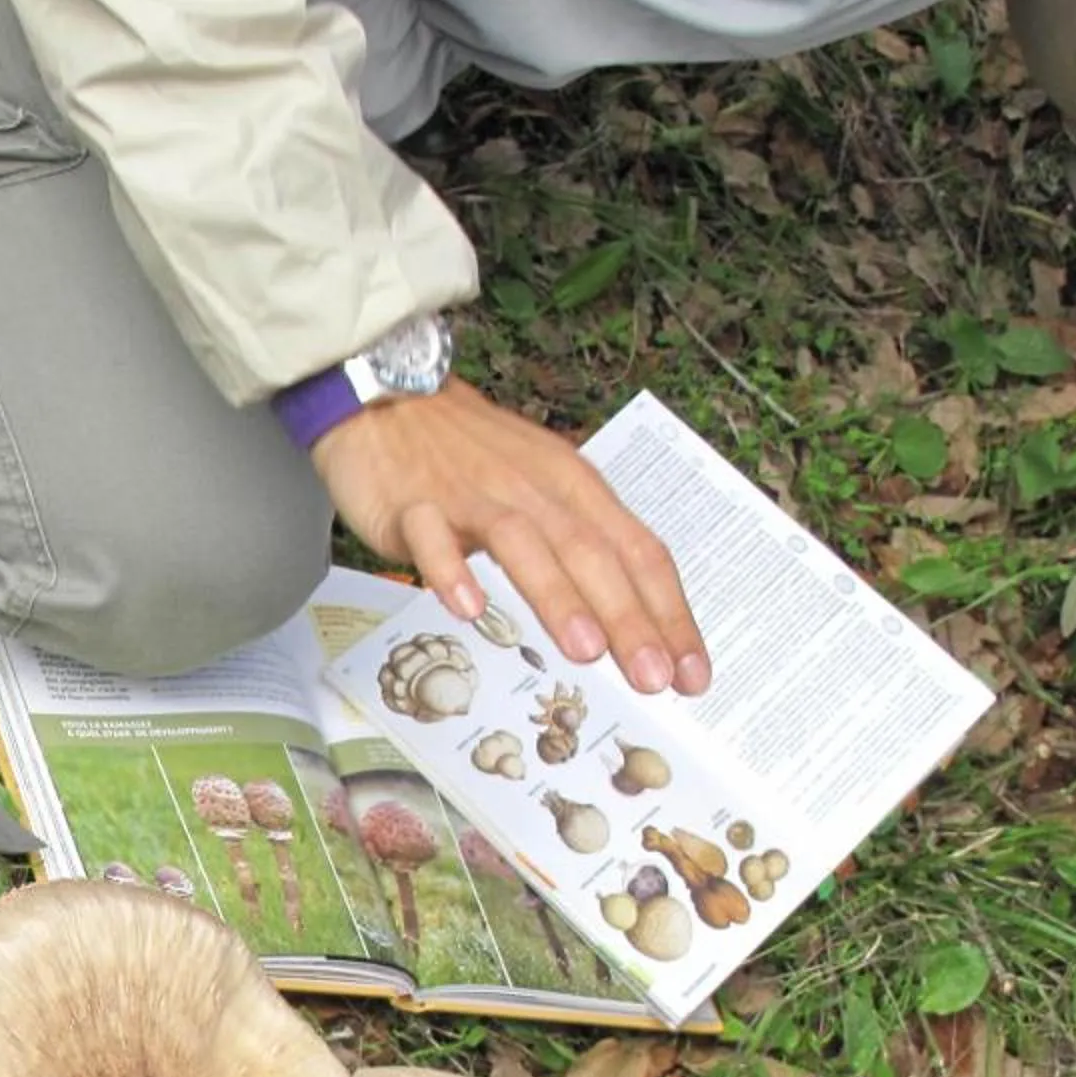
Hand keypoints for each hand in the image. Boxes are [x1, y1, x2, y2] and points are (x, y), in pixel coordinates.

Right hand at [309, 379, 711, 695]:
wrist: (386, 398)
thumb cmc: (468, 454)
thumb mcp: (539, 487)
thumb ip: (574, 545)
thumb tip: (618, 621)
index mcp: (573, 488)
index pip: (636, 550)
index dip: (667, 612)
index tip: (689, 672)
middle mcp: (532, 490)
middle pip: (591, 553)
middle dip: (628, 618)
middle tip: (654, 678)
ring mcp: (472, 497)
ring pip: (523, 545)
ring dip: (557, 597)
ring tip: (585, 650)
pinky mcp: (414, 506)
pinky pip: (434, 540)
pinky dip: (452, 572)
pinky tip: (467, 609)